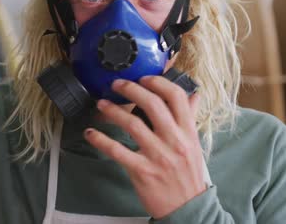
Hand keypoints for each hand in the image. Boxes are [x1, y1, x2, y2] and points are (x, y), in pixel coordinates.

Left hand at [84, 76, 205, 218]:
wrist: (188, 209)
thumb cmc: (188, 175)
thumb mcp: (194, 145)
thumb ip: (190, 118)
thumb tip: (194, 96)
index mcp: (187, 132)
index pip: (176, 97)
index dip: (158, 82)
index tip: (144, 77)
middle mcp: (174, 141)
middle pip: (152, 104)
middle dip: (130, 89)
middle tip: (116, 85)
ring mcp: (158, 156)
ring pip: (132, 124)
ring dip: (112, 111)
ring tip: (101, 104)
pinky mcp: (142, 171)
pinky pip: (117, 151)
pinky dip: (100, 140)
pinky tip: (91, 134)